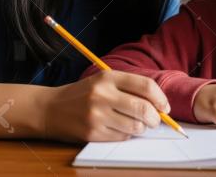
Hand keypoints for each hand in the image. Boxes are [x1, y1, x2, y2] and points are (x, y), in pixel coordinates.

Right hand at [41, 70, 170, 141]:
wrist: (50, 109)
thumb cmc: (82, 95)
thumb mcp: (103, 82)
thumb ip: (129, 89)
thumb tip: (160, 106)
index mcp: (108, 77)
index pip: (145, 86)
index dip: (161, 98)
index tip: (165, 107)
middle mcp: (102, 94)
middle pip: (143, 108)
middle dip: (155, 118)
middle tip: (155, 121)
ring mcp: (96, 115)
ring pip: (135, 126)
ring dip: (141, 128)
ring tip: (135, 124)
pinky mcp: (92, 133)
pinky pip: (122, 137)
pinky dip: (126, 135)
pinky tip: (117, 128)